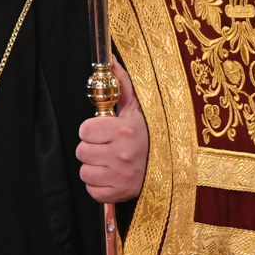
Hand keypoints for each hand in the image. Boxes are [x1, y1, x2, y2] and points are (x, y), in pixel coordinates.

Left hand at [76, 61, 147, 202]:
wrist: (174, 164)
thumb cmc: (151, 134)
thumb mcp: (138, 108)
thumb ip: (121, 84)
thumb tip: (110, 60)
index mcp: (124, 131)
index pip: (84, 131)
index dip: (90, 130)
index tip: (102, 130)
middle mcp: (122, 155)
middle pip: (81, 152)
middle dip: (91, 148)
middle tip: (106, 146)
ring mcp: (121, 177)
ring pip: (84, 172)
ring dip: (94, 167)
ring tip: (109, 161)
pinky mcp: (120, 194)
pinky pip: (92, 191)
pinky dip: (99, 185)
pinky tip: (112, 175)